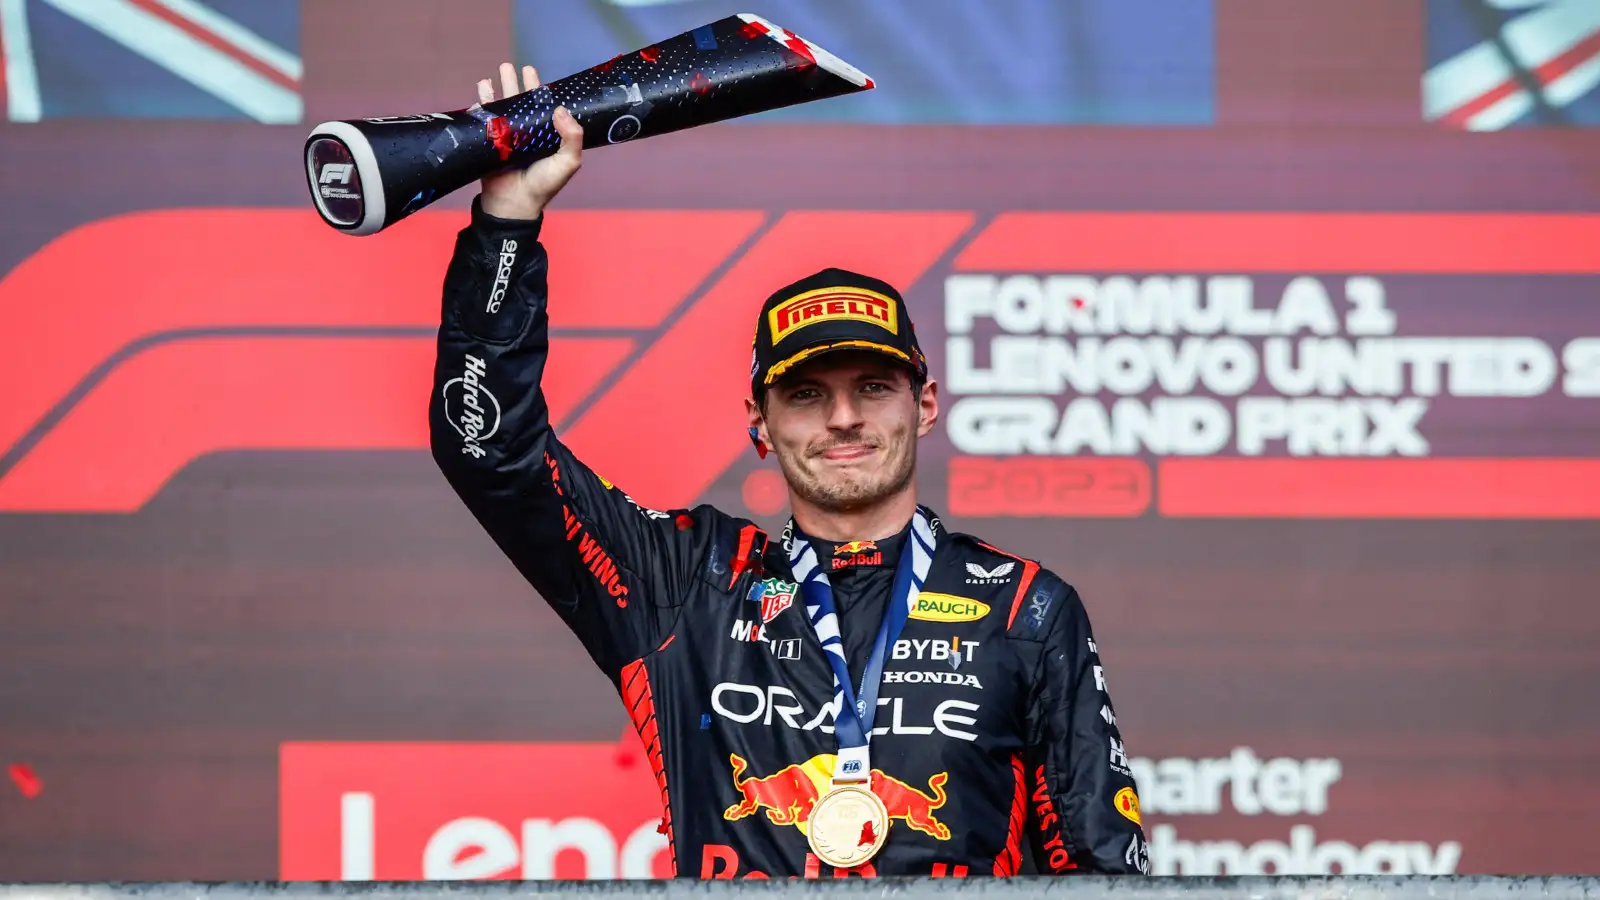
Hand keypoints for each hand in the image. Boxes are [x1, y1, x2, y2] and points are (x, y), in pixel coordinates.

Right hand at [476, 62, 583, 220]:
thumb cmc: (543, 185)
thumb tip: (561, 109)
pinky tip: (481, 92)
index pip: (543, 108)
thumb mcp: (568, 162)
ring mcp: (506, 137)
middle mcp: (527, 134)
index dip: (539, 91)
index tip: (533, 74)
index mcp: (546, 136)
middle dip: (516, 83)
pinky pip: (484, 121)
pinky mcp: (489, 143)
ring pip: (502, 107)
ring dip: (497, 89)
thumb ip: (572, 137)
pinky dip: (481, 106)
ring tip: (496, 72)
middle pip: (520, 102)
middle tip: (510, 66)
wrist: (513, 203)